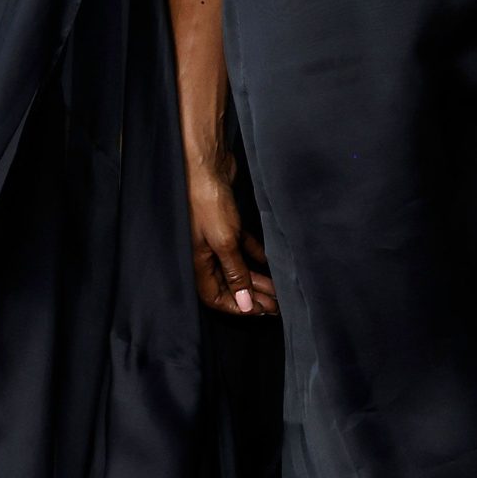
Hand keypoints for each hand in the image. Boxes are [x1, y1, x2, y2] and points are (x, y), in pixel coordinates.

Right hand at [185, 149, 279, 315]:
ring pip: (238, 267)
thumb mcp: (223, 242)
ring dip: (257, 278)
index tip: (261, 311)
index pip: (216, 297)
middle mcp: (205, 255)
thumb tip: (243, 304)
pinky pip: (242, 248)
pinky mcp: (227, 225)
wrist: (207, 166)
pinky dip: (256, 256)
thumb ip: (235, 273)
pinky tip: (271, 263)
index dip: (238, 307)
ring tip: (278, 288)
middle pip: (230, 285)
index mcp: (197, 263)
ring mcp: (216, 240)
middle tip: (277, 304)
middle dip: (253, 296)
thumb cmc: (208, 202)